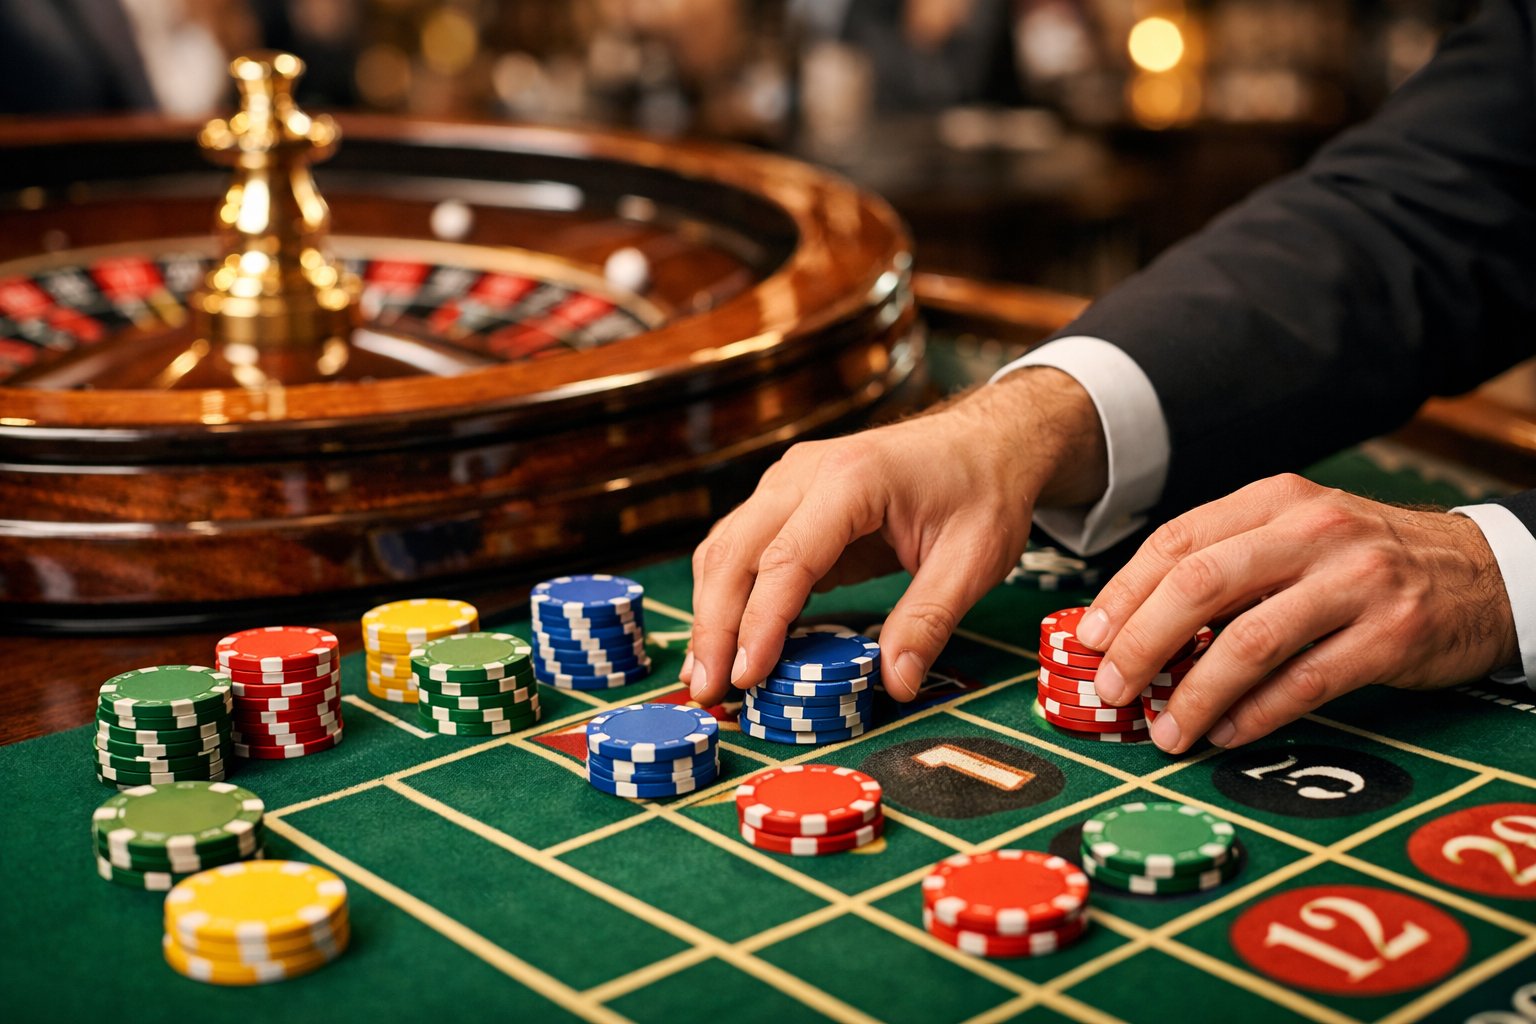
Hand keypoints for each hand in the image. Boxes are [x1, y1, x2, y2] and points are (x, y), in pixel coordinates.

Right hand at [683, 368, 1107, 706]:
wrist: (988, 440)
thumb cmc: (984, 492)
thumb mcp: (973, 560)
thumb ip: (928, 621)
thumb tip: (896, 685)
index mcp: (853, 478)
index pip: (787, 558)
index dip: (760, 623)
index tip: (747, 678)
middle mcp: (806, 471)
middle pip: (735, 550)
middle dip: (714, 625)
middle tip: (707, 690)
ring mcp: (789, 480)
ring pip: (727, 547)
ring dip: (712, 612)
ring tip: (708, 675)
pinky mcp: (788, 499)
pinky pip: (744, 546)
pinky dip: (730, 594)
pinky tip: (733, 642)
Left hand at [1073, 474, 1518, 753]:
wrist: (1480, 573)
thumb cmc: (1360, 563)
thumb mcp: (1293, 538)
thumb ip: (1224, 568)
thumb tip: (1130, 629)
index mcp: (1274, 501)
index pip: (1177, 542)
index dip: (1124, 594)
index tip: (1089, 639)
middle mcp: (1312, 530)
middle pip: (1201, 585)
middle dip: (1143, 642)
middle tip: (1112, 688)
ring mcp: (1356, 581)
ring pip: (1251, 640)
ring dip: (1196, 693)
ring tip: (1166, 730)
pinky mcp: (1392, 634)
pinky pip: (1307, 681)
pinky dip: (1257, 713)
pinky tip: (1226, 732)